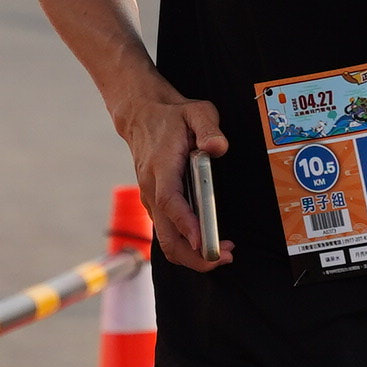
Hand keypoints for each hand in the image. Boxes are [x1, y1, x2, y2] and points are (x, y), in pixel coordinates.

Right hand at [114, 83, 233, 269]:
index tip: (204, 241)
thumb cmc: (172, 116)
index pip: (170, 201)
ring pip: (166, 240)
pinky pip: (168, 233)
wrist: (141, 114)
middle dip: (194, 254)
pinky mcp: (156, 203)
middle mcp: (152, 188)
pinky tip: (208, 240)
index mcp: (162, 167)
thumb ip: (209, 128)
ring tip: (223, 251)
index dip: (186, 224)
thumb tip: (218, 147)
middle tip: (225, 255)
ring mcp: (152, 198)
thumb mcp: (197, 111)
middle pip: (166, 235)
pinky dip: (187, 244)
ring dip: (192, 253)